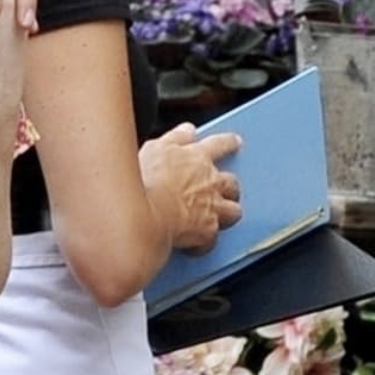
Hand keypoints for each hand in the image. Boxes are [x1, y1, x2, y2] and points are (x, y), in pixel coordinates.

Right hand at [139, 124, 243, 252]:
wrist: (140, 211)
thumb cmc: (143, 180)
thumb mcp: (154, 148)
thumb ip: (175, 138)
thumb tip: (187, 130)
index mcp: (195, 157)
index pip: (219, 145)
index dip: (228, 143)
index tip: (234, 142)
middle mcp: (209, 181)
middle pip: (231, 182)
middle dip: (229, 185)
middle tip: (223, 189)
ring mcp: (211, 207)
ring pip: (233, 210)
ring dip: (226, 213)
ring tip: (217, 217)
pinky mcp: (207, 231)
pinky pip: (211, 239)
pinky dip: (203, 243)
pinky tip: (193, 244)